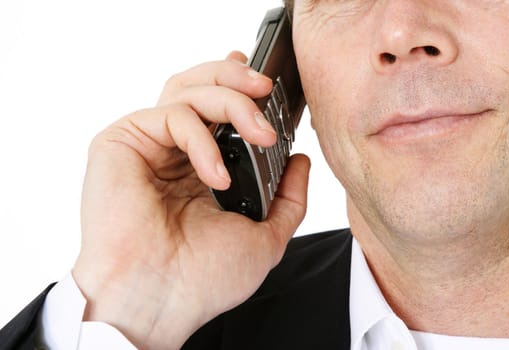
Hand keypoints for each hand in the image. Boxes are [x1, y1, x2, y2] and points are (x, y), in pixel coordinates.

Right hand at [72, 51, 309, 349]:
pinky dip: (201, 140)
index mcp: (201, 168)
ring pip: (187, 90)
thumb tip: (300, 162)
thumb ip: (287, 198)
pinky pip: (170, 117)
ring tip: (261, 135)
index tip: (271, 87)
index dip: (241, 88)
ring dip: (231, 102)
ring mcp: (148, 145)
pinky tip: (216, 177)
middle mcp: (174, 152)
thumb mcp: (264, 237)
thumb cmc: (201, 278)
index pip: (219, 110)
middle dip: (238, 79)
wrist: (159, 301)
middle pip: (201, 86)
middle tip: (268, 90)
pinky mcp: (121, 143)